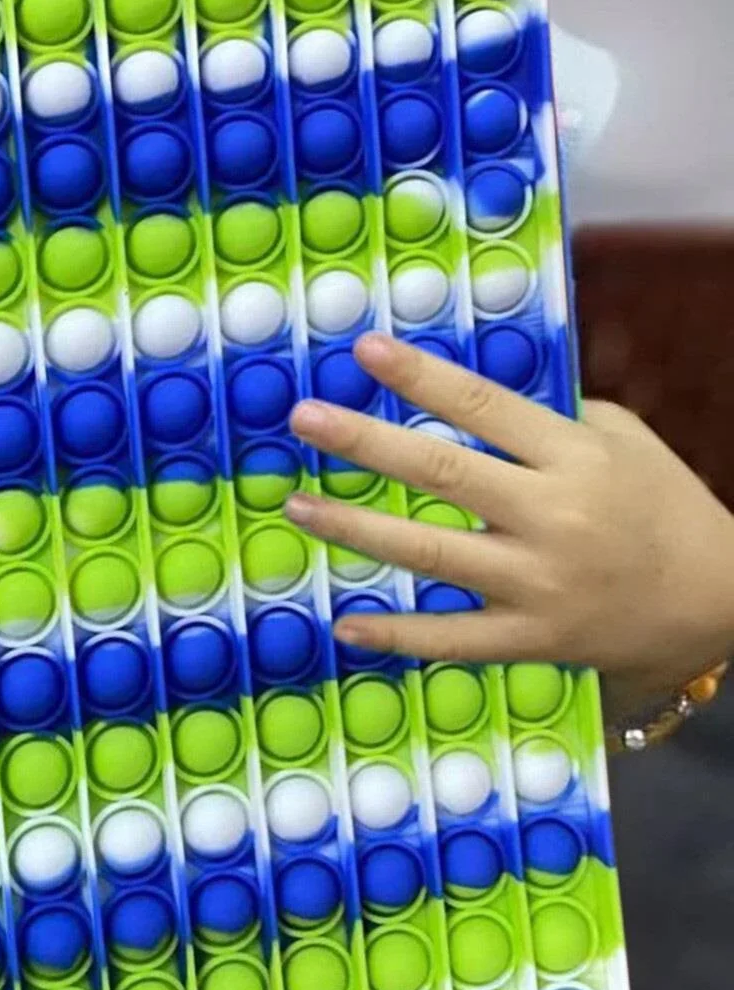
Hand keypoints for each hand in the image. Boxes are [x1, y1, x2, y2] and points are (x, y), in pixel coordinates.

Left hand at [285, 334, 733, 717]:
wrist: (716, 600)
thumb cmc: (660, 506)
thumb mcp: (621, 443)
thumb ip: (547, 420)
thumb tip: (461, 400)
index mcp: (574, 457)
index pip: (485, 407)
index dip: (421, 377)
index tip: (364, 351)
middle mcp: (551, 516)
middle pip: (443, 473)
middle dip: (366, 442)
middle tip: (305, 418)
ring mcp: (537, 583)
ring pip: (430, 554)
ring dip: (356, 528)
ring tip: (298, 505)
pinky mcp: (530, 638)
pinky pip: (451, 639)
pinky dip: (395, 634)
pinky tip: (345, 622)